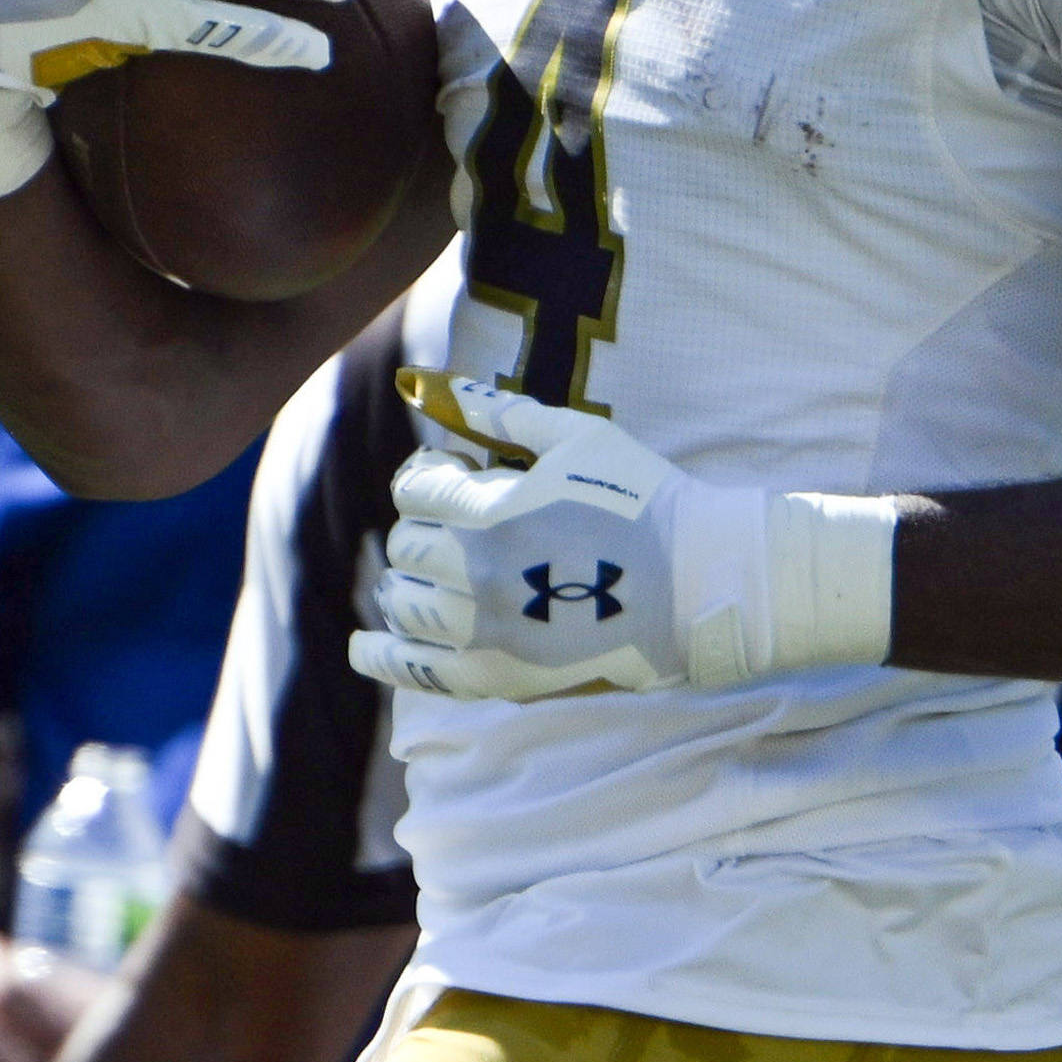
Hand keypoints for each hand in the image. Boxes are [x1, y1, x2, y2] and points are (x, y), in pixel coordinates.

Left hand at [361, 384, 896, 700]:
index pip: (416, 491)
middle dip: (424, 527)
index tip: (453, 473)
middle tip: (456, 523)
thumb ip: (500, 413)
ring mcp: (484, 635)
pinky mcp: (498, 679)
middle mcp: (476, 578)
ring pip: (403, 606)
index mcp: (490, 514)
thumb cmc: (644, 499)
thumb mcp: (576, 437)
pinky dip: (381, 656)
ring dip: (409, 582)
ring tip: (431, 574)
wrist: (697, 584)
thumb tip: (435, 383)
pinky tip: (364, 645)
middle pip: (406, 548)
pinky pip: (415, 672)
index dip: (430, 476)